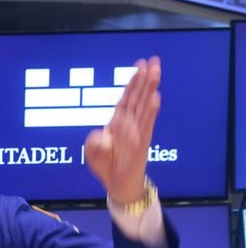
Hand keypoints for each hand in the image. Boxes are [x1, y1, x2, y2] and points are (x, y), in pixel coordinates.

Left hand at [84, 56, 161, 204]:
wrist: (118, 186)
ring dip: (150, 89)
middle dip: (144, 79)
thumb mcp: (92, 153)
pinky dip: (151, 112)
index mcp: (118, 124)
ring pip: (145, 107)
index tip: (139, 65)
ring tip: (156, 72)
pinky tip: (155, 98)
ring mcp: (137, 134)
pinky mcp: (141, 145)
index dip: (132, 83)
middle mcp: (130, 126)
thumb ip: (95, 142)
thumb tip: (103, 135)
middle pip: (138, 98)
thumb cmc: (107, 167)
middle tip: (152, 60)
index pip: (126, 99)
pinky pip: (146, 126)